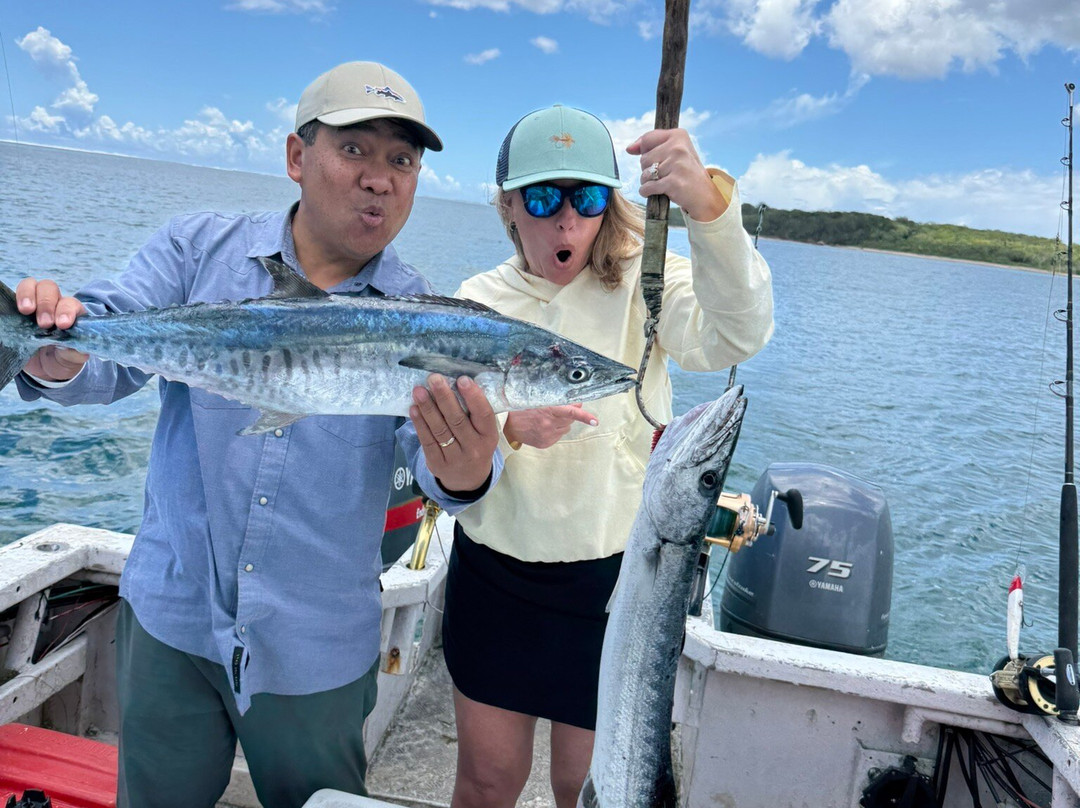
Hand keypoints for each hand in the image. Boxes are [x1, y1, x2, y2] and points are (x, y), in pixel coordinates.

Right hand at [15, 278, 88, 380]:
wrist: (46, 368)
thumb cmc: (63, 359)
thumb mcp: (72, 359)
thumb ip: (75, 352)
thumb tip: (70, 346)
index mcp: (73, 313)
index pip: (70, 303)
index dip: (66, 310)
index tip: (62, 325)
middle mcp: (54, 304)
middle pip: (50, 288)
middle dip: (46, 303)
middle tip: (44, 323)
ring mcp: (35, 305)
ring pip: (32, 285)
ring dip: (28, 295)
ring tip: (26, 310)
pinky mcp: (19, 310)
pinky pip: (16, 295)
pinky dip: (15, 298)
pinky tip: (15, 310)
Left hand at [410, 374, 498, 493]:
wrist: (469, 479)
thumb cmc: (476, 445)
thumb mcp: (484, 433)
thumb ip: (475, 413)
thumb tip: (457, 382)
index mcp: (489, 436)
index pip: (483, 415)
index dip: (473, 397)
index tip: (462, 379)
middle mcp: (474, 448)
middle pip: (457, 420)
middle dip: (444, 397)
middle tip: (434, 378)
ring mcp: (455, 458)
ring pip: (440, 430)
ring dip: (428, 408)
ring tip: (419, 390)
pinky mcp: (437, 464)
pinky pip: (427, 441)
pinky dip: (420, 424)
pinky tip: (414, 409)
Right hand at [504, 404, 597, 449]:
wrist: (508, 425)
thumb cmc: (523, 408)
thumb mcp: (538, 398)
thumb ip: (557, 399)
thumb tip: (576, 403)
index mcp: (548, 411)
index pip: (570, 413)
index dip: (584, 416)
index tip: (594, 420)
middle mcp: (549, 424)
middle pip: (570, 420)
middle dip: (566, 414)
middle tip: (555, 409)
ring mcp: (547, 436)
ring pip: (565, 428)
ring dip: (560, 423)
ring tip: (545, 418)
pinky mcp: (545, 443)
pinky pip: (558, 436)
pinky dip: (554, 431)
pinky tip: (542, 427)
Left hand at [627, 128, 726, 221]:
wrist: (704, 196)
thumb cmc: (686, 173)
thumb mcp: (675, 153)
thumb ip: (652, 146)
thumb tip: (629, 148)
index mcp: (679, 135)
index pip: (648, 139)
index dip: (642, 150)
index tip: (651, 159)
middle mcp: (678, 147)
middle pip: (644, 158)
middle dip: (648, 169)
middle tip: (664, 174)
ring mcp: (676, 165)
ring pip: (644, 174)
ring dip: (648, 182)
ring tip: (663, 183)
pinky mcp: (672, 182)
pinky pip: (647, 187)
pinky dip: (648, 192)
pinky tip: (658, 192)